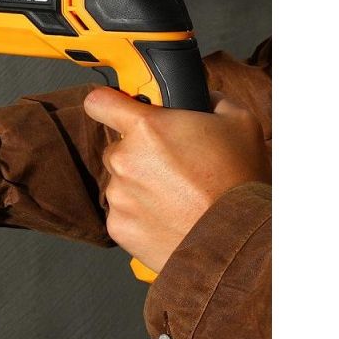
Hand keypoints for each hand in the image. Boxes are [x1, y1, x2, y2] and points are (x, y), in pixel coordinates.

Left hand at [83, 88, 270, 272]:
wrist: (238, 242)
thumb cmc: (238, 183)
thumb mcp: (239, 122)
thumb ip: (209, 100)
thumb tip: (198, 96)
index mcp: (146, 128)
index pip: (99, 102)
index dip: (109, 103)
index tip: (116, 108)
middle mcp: (124, 159)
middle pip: (119, 147)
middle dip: (140, 153)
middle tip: (175, 166)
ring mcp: (118, 195)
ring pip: (121, 181)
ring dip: (141, 185)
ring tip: (179, 196)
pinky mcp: (117, 225)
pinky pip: (123, 212)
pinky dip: (141, 214)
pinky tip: (170, 216)